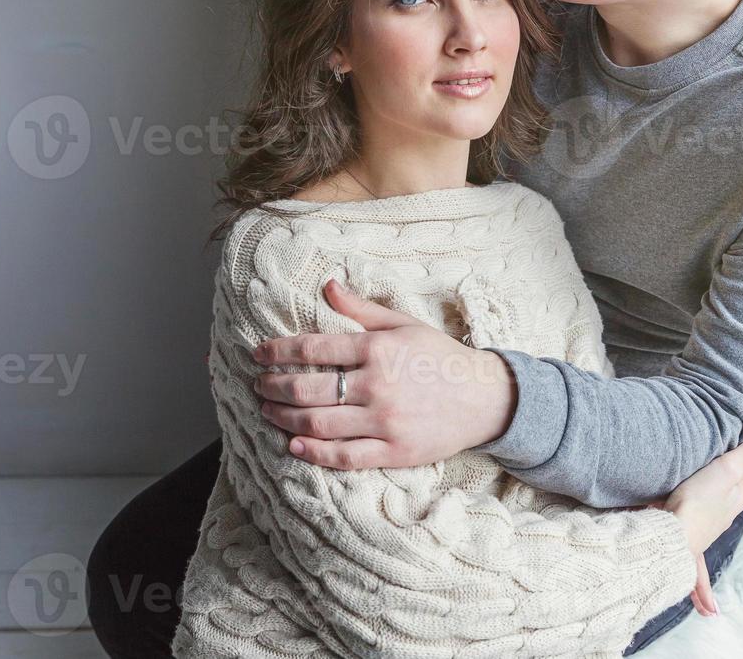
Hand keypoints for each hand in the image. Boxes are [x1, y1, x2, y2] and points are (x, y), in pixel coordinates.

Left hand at [249, 279, 516, 469]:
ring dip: (284, 418)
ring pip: (318, 423)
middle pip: (307, 388)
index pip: (312, 347)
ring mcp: (384, 422)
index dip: (278, 351)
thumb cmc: (441, 356)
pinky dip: (314, 453)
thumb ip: (361, 309)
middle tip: (257, 385)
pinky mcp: (393, 451)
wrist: (485, 397)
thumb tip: (327, 285)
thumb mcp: (403, 324)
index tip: (258, 354)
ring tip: (267, 410)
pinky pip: (344, 456)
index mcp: (377, 349)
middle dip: (273, 386)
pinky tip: (294, 445)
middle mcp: (376, 384)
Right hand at [664, 421, 742, 616]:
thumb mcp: (726, 467)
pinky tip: (709, 611)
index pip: (742, 475)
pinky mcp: (687, 545)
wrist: (672, 534)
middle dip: (726, 496)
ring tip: (715, 540)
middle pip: (727, 499)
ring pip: (711, 526)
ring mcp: (706, 532)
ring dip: (712, 530)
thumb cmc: (699, 501)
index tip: (727, 451)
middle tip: (714, 481)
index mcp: (736, 498)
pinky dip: (704, 591)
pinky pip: (698, 573)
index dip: (736, 462)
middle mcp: (724, 517)